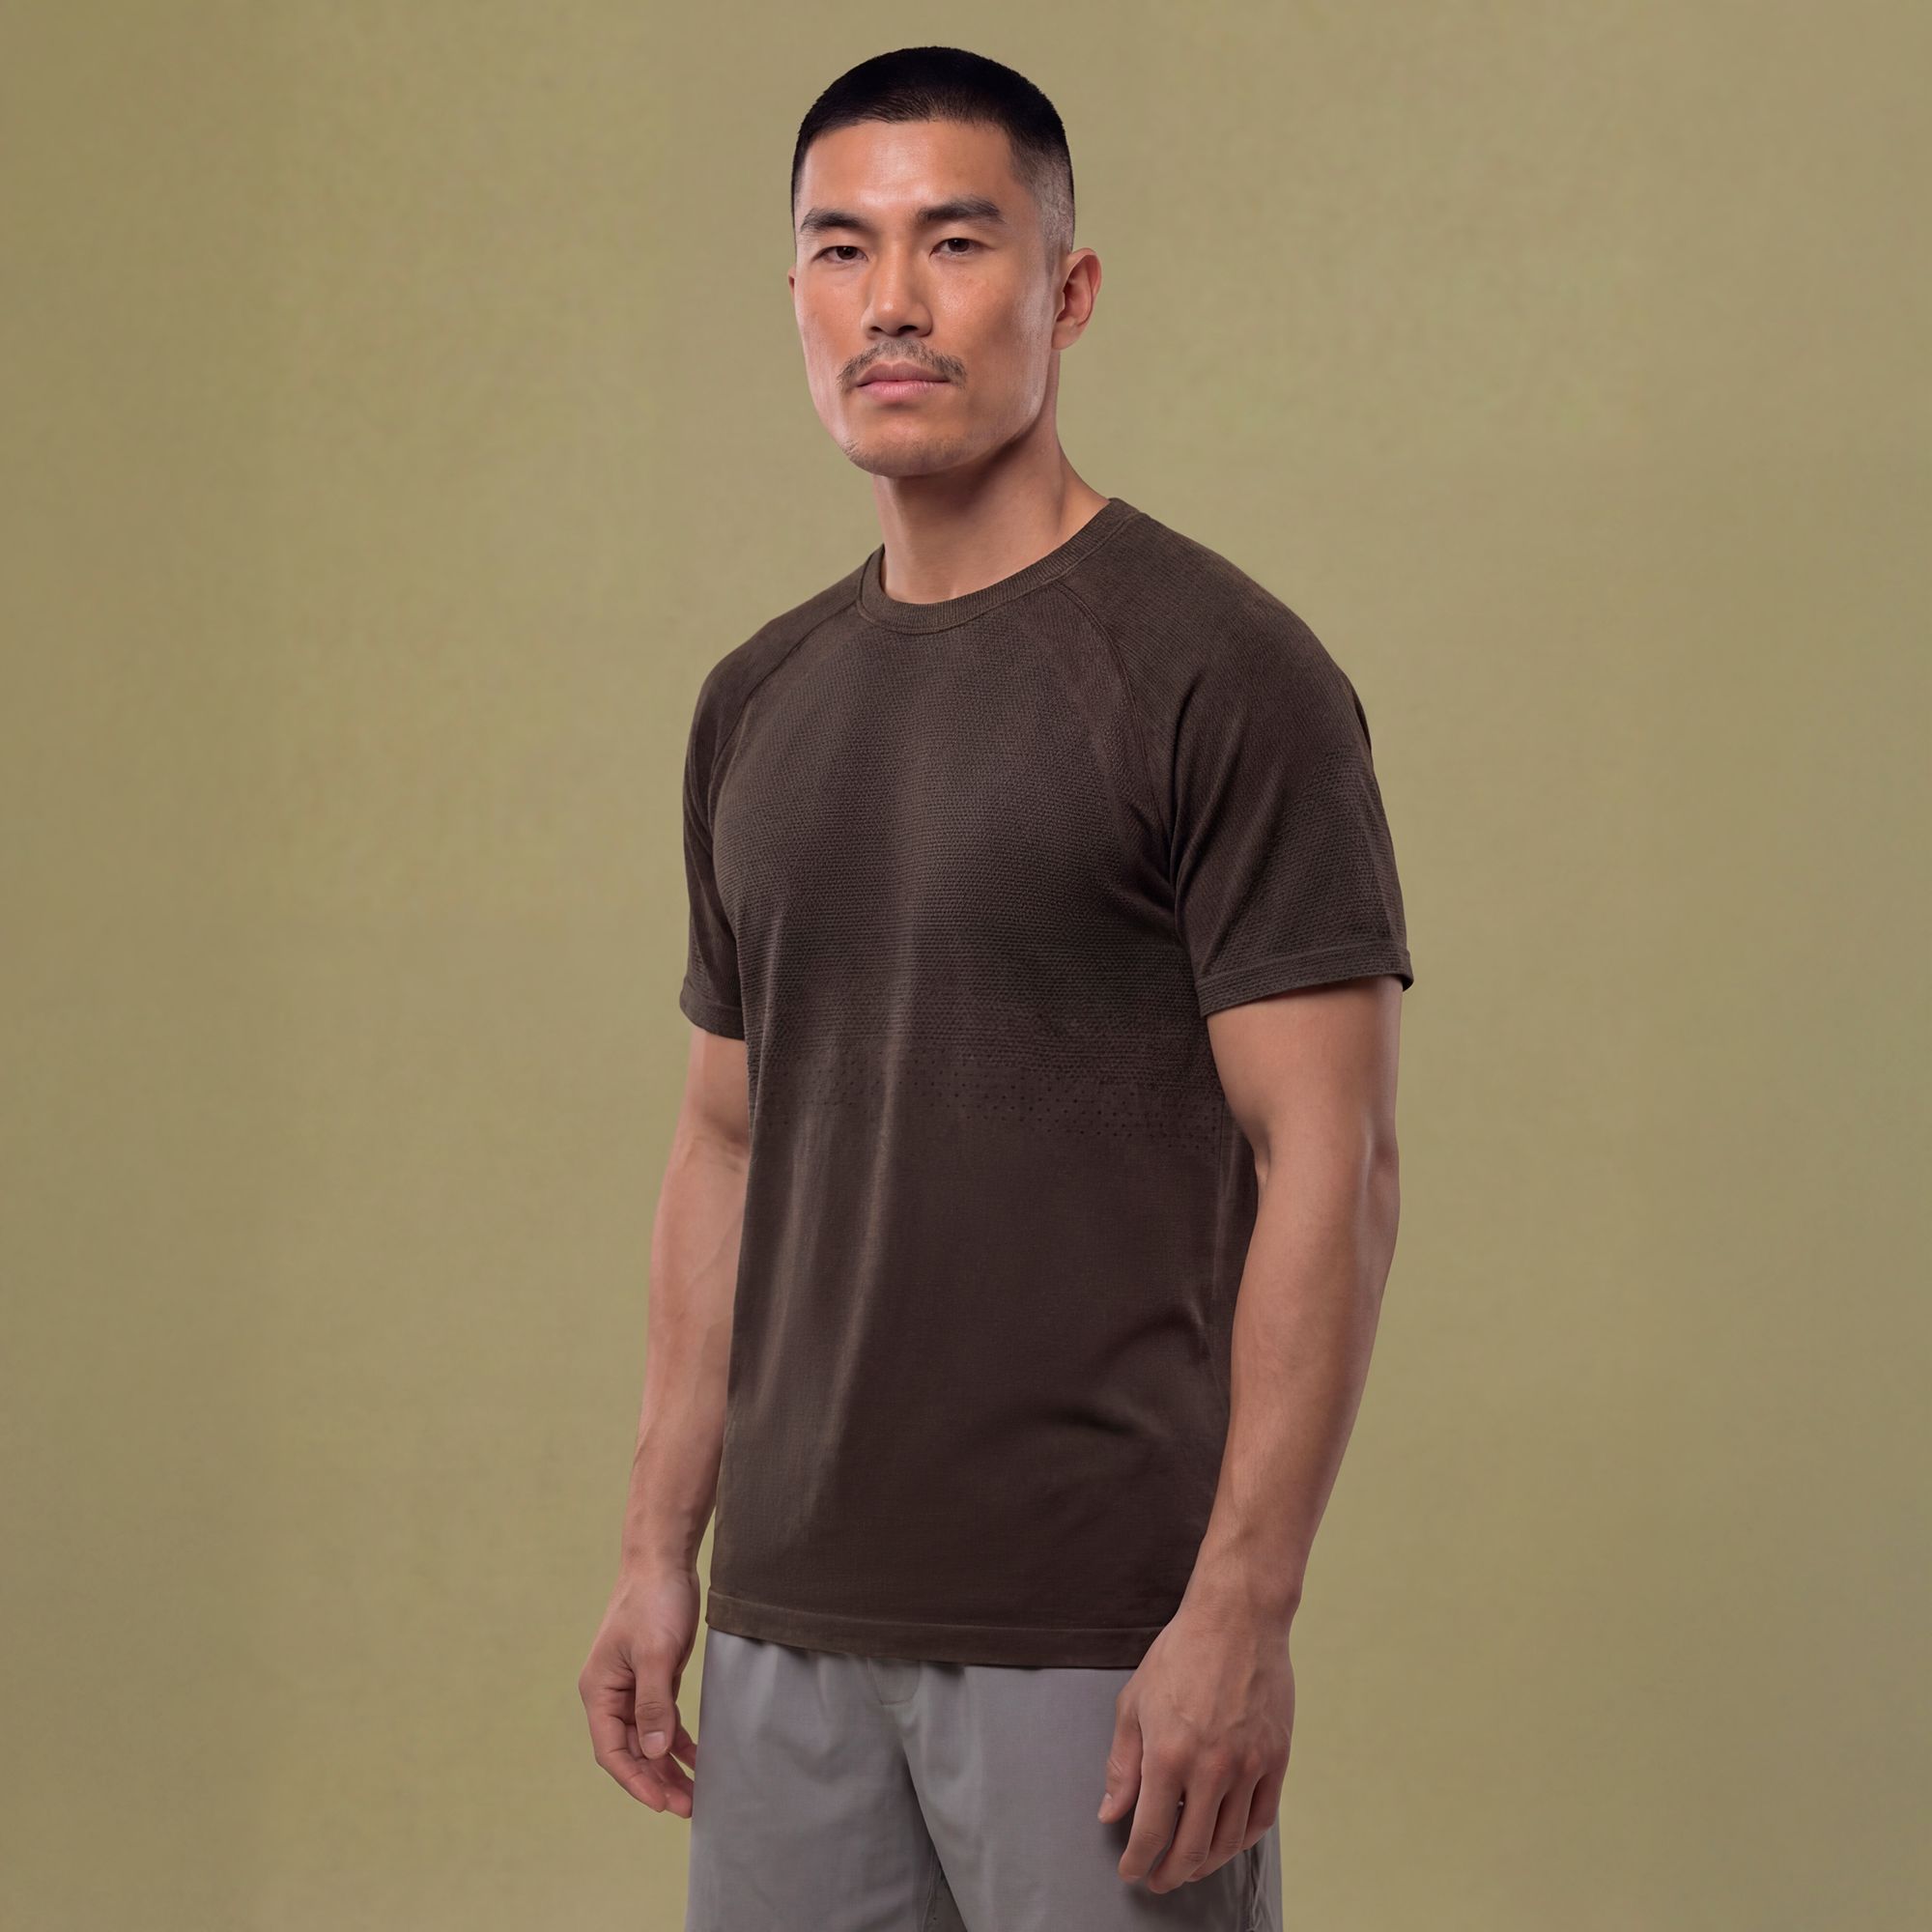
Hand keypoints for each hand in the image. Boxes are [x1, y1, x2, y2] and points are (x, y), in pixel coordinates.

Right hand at [578, 1563, 702, 1815]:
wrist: (664, 1561)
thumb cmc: (653, 1601)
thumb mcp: (655, 1653)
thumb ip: (654, 1704)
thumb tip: (656, 1753)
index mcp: (600, 1691)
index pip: (613, 1750)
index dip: (636, 1780)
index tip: (661, 1802)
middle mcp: (612, 1694)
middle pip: (632, 1751)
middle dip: (657, 1780)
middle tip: (687, 1807)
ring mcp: (633, 1688)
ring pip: (649, 1740)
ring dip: (669, 1766)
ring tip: (695, 1794)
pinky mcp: (655, 1679)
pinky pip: (664, 1721)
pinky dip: (678, 1741)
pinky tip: (697, 1759)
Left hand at [1097, 1589, 1294, 1892]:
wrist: (1237, 1619)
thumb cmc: (1181, 1654)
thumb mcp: (1135, 1703)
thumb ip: (1121, 1764)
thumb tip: (1111, 1812)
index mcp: (1168, 1754)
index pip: (1151, 1832)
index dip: (1138, 1861)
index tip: (1131, 1871)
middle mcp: (1211, 1768)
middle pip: (1192, 1849)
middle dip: (1170, 1874)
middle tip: (1159, 1879)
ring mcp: (1249, 1765)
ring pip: (1230, 1841)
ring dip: (1206, 1863)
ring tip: (1189, 1864)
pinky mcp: (1276, 1759)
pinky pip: (1262, 1818)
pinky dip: (1242, 1840)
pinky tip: (1226, 1840)